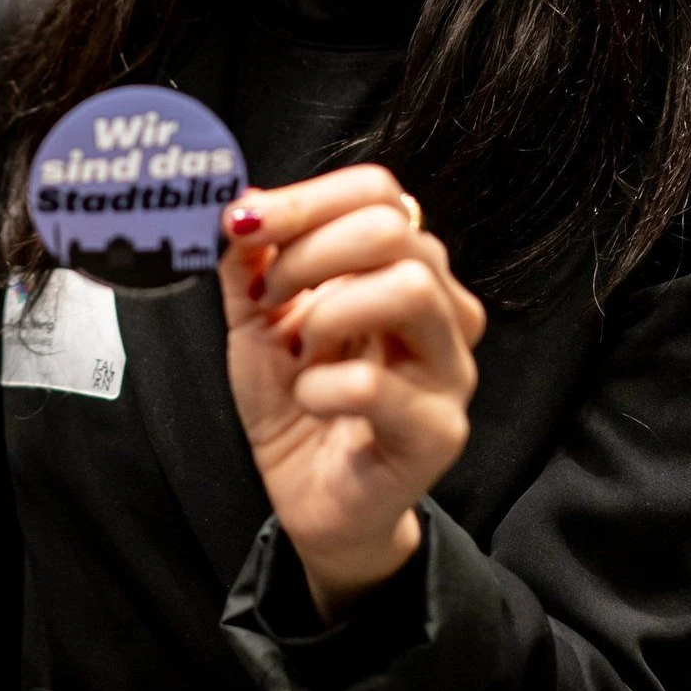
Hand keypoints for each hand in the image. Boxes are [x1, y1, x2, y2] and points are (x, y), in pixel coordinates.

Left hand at [220, 165, 485, 623]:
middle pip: (396, 229)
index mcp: (404, 268)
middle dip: (310, 252)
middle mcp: (443, 309)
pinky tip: (308, 398)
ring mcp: (450, 370)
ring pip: (409, 289)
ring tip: (298, 346)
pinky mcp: (437, 432)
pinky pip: (375, 385)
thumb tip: (240, 203)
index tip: (245, 224)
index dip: (306, 199)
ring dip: (329, 310)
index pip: (381, 192)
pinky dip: (320, 386)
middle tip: (267, 295)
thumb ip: (248, 260)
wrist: (311, 497)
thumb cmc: (298, 400)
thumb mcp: (257, 318)